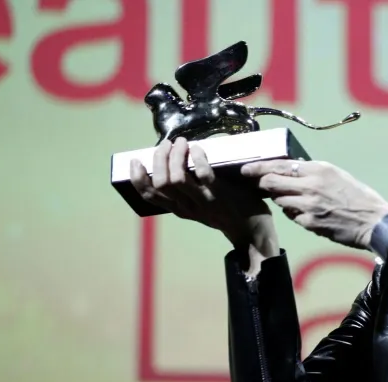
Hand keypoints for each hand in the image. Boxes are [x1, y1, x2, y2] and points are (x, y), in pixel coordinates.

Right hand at [128, 138, 275, 248]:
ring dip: (176, 156)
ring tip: (182, 142)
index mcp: (179, 209)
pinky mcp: (220, 194)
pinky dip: (198, 159)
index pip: (149, 195)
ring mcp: (203, 200)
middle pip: (160, 182)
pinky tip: (198, 149)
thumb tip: (173, 168)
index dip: (137, 178)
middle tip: (167, 144)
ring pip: (177, 177)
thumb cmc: (226, 215)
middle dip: (159, 159)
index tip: (135, 161)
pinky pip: (202, 174)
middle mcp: (187, 206)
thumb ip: (186, 194)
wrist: (252, 232)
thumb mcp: (199, 209)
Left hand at [240, 160, 387, 249]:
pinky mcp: (309, 223)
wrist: (374, 222)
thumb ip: (313, 173)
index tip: (246, 169)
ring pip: (280, 200)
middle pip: (271, 182)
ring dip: (283, 200)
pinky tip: (309, 214)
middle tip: (261, 186)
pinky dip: (296, 214)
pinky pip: (292, 216)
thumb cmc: (359, 197)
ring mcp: (308, 205)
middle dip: (263, 184)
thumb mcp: (337, 175)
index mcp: (319, 168)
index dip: (258, 167)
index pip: (280, 165)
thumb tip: (290, 171)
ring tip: (298, 201)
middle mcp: (311, 184)